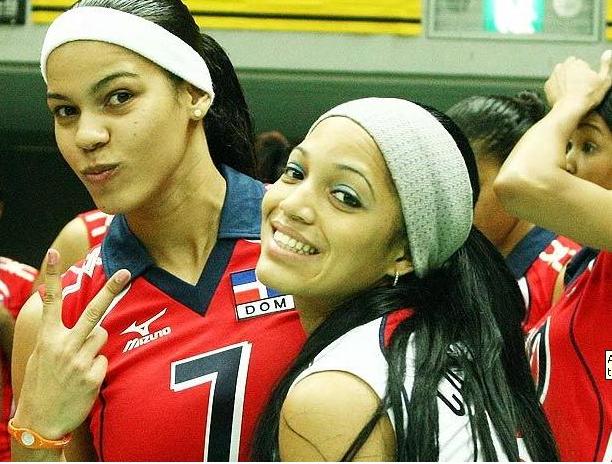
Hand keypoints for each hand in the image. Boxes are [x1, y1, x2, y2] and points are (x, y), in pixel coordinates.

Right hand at [12, 249, 129, 439]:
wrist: (40, 423)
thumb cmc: (41, 385)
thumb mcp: (40, 356)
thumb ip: (54, 334)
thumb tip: (61, 312)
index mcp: (48, 339)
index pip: (51, 302)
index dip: (53, 276)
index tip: (53, 253)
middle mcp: (64, 346)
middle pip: (93, 311)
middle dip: (110, 289)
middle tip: (125, 271)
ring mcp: (80, 360)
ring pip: (103, 336)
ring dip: (96, 345)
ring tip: (80, 364)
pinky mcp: (93, 375)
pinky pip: (105, 359)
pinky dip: (98, 367)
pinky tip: (84, 381)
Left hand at [545, 50, 611, 111]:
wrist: (569, 110)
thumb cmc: (587, 96)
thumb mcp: (604, 80)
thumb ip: (607, 64)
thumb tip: (608, 52)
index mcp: (576, 63)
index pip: (581, 64)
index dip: (585, 73)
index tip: (586, 82)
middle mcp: (562, 66)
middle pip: (569, 67)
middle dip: (573, 73)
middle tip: (579, 86)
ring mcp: (553, 76)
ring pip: (560, 74)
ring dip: (564, 79)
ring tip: (571, 91)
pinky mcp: (547, 86)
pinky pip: (553, 84)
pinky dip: (557, 88)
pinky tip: (563, 95)